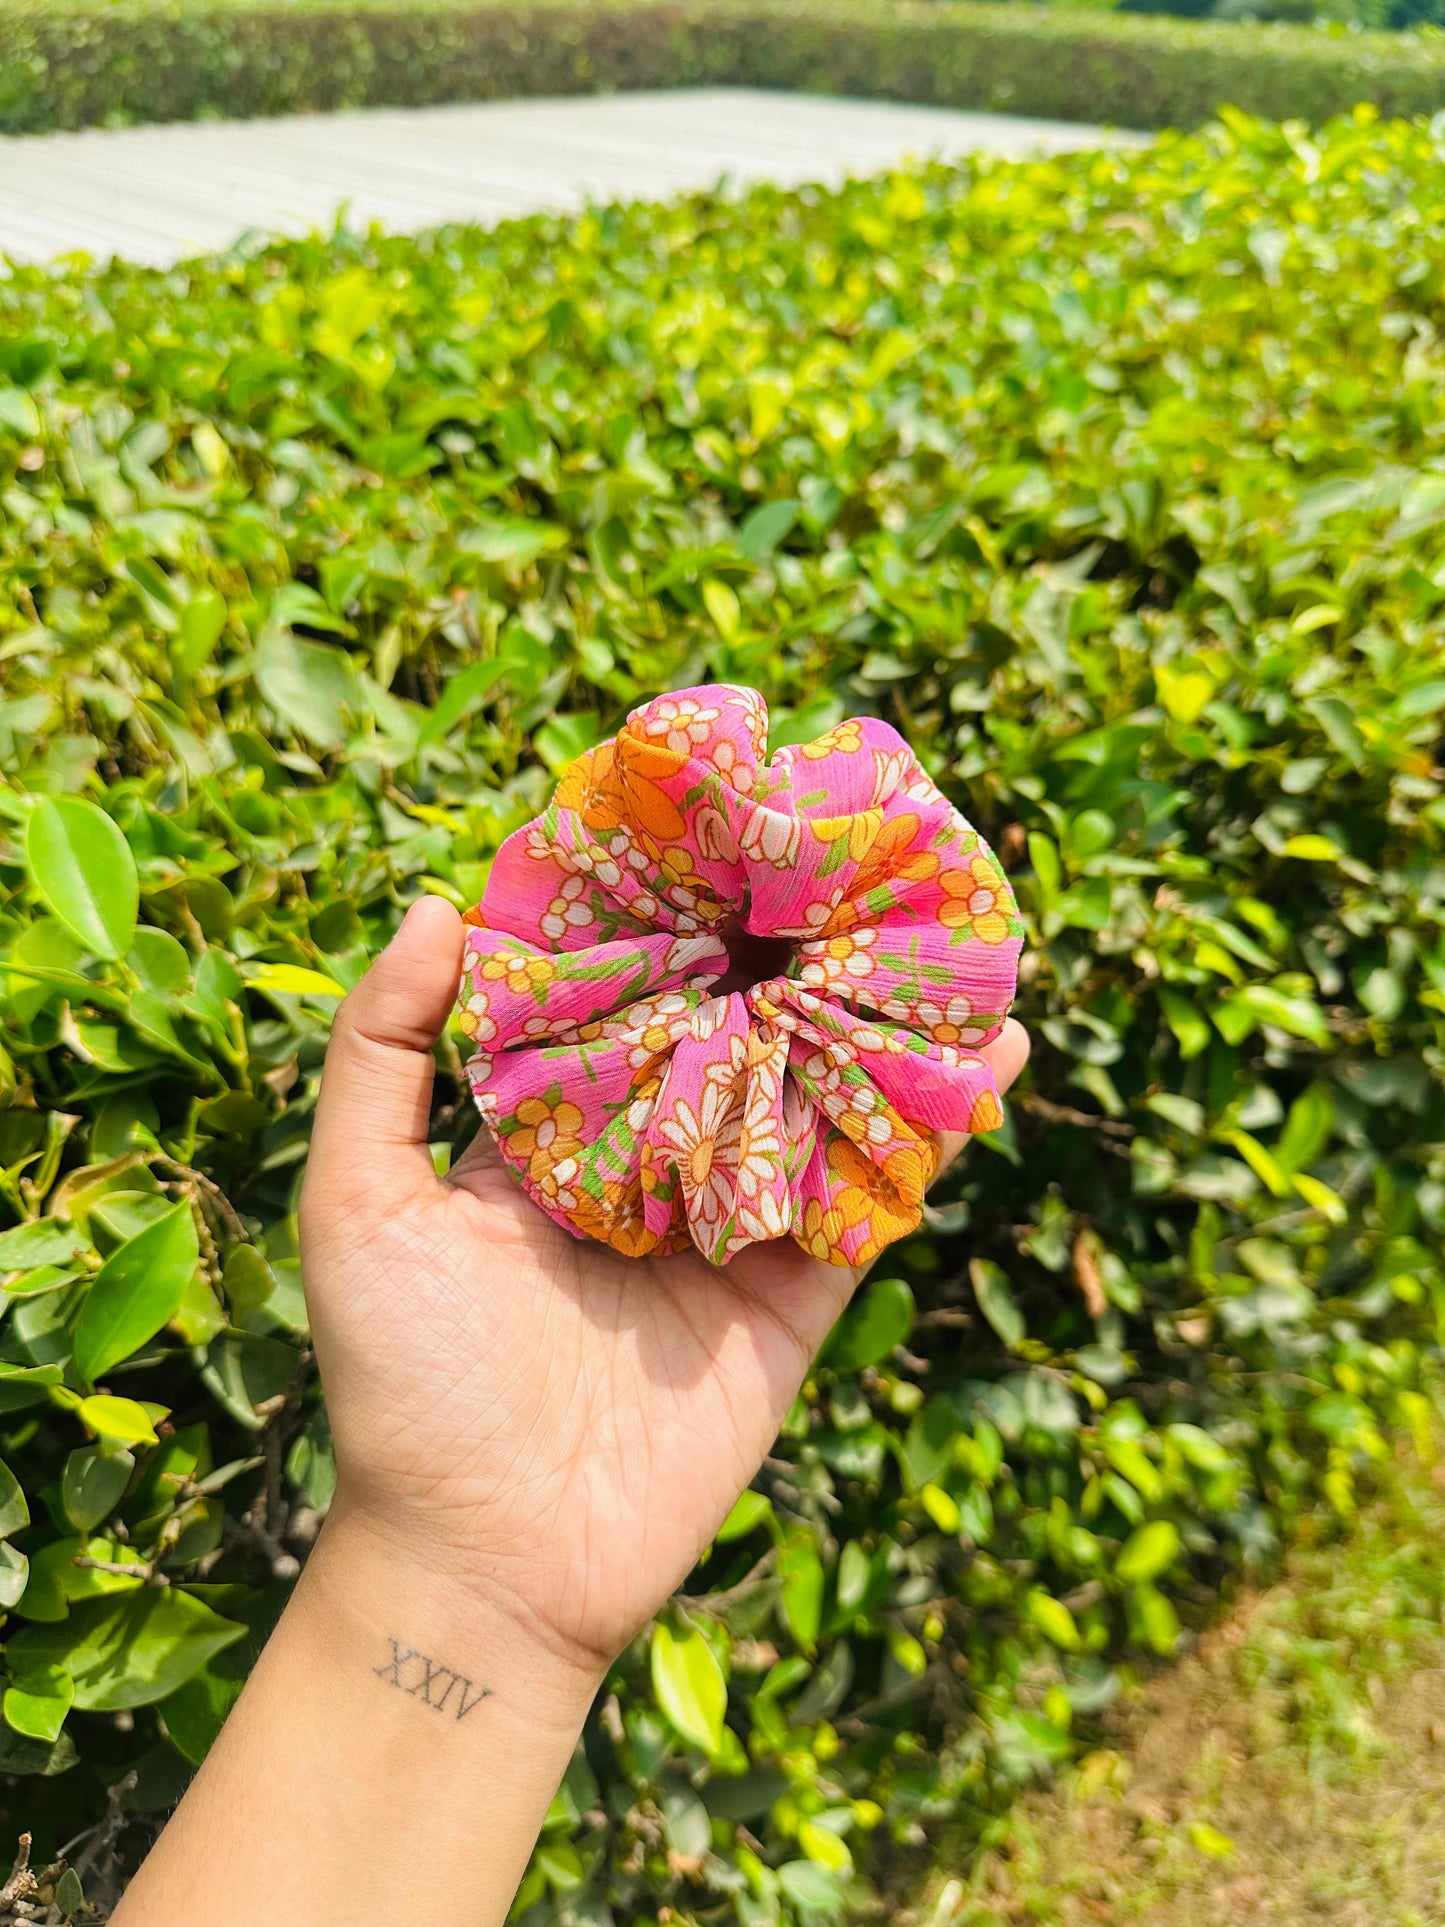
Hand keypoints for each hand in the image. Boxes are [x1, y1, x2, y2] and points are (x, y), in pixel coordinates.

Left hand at [300, 896, 1029, 1672]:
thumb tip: (441, 905)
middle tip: (863, 848)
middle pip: (745, 1031)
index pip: (630, 993)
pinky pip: (873, 1198)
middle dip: (799, 952)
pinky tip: (995, 1049)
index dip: (674, 915)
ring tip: (954, 927)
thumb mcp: (356, 1202)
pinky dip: (936, 1128)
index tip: (724, 818)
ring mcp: (735, 1224)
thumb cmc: (404, 1379)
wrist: (486, 1560)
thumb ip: (379, 1054)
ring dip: (889, 1021)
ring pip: (825, 1097)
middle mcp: (657, 1158)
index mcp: (558, 1127)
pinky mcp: (798, 1294)